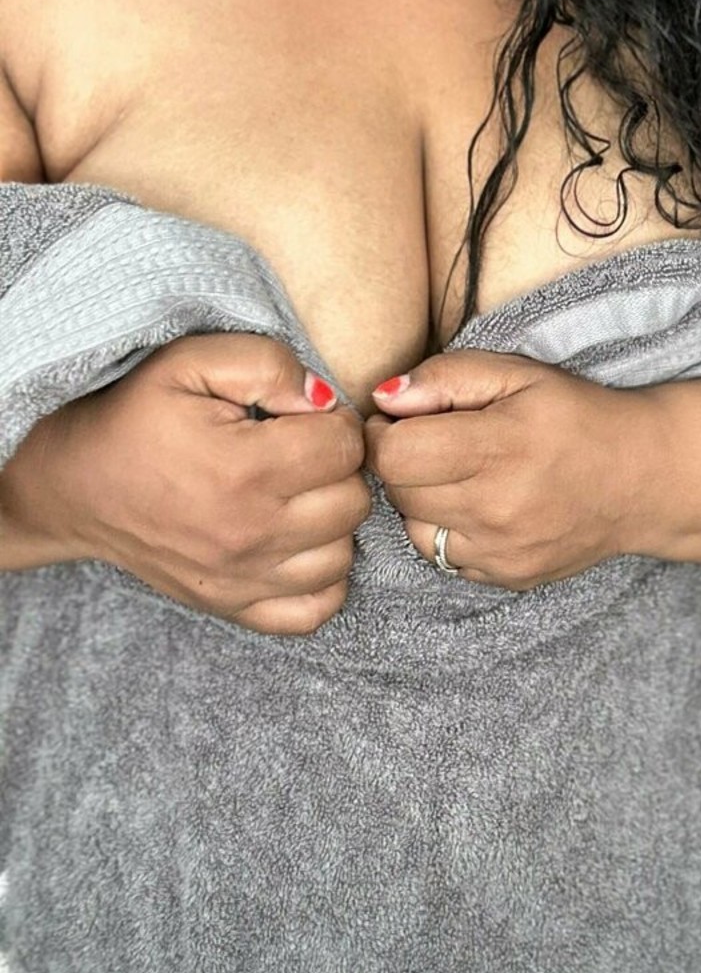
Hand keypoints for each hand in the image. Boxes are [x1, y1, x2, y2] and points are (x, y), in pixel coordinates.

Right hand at [0, 334, 369, 633]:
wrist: (75, 486)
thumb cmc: (134, 418)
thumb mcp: (188, 362)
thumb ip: (266, 364)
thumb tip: (323, 399)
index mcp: (245, 468)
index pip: (346, 446)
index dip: (335, 421)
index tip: (304, 417)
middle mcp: (251, 532)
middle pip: (354, 501)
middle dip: (338, 469)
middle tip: (303, 452)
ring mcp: (244, 578)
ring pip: (343, 554)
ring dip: (332, 522)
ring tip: (298, 495)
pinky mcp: (234, 606)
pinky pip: (316, 609)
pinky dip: (322, 580)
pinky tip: (300, 545)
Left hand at [363, 351, 654, 590]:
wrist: (644, 479)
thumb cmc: (577, 416)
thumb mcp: (518, 374)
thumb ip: (446, 377)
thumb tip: (384, 398)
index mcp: (500, 447)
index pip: (394, 455)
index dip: (385, 432)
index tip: (402, 420)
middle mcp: (498, 508)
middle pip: (399, 492)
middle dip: (402, 463)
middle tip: (431, 442)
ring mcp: (502, 552)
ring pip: (415, 530)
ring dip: (421, 502)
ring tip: (459, 475)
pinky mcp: (508, 577)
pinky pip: (444, 558)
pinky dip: (448, 531)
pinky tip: (480, 506)